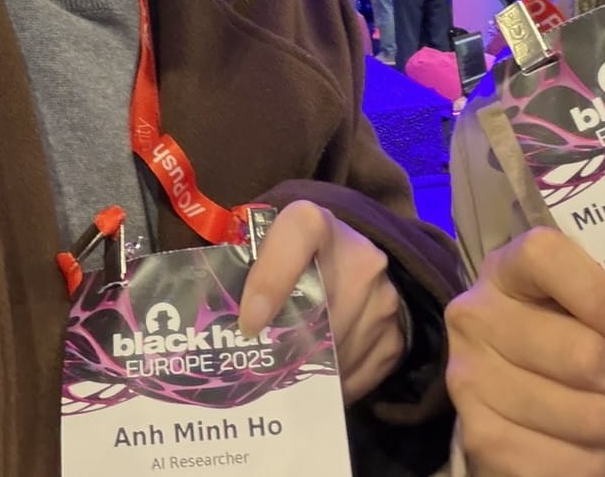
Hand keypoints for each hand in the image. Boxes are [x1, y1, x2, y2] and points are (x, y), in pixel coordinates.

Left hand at [238, 200, 404, 403]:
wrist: (357, 254)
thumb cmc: (291, 253)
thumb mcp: (264, 241)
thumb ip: (241, 260)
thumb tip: (207, 312)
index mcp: (315, 221)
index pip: (297, 234)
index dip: (271, 279)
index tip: (249, 323)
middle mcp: (360, 256)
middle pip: (314, 316)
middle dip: (281, 348)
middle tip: (255, 367)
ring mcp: (384, 298)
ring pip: (333, 354)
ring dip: (305, 370)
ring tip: (284, 373)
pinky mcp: (397, 335)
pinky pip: (356, 375)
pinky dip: (331, 384)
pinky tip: (314, 378)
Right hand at [448, 227, 604, 476]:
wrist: (501, 396)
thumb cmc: (556, 340)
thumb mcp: (572, 305)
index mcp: (504, 271)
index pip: (548, 259)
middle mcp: (476, 319)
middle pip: (585, 354)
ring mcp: (472, 379)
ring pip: (589, 417)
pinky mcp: (480, 438)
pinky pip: (571, 464)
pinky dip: (596, 464)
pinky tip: (589, 450)